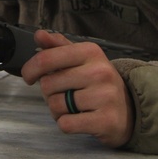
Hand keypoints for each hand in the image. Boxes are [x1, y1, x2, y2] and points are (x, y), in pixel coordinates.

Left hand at [20, 30, 134, 147]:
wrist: (128, 109)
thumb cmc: (97, 83)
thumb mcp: (81, 59)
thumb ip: (58, 46)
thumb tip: (39, 34)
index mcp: (90, 52)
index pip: (45, 59)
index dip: (30, 69)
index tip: (29, 76)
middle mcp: (100, 72)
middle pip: (47, 84)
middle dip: (49, 93)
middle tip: (64, 94)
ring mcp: (105, 96)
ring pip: (55, 105)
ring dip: (57, 110)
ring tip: (73, 107)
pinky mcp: (106, 120)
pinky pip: (66, 124)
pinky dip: (66, 124)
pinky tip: (78, 118)